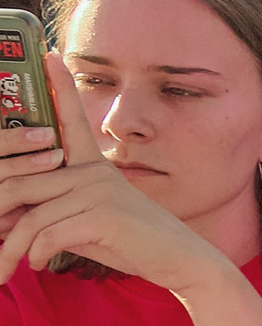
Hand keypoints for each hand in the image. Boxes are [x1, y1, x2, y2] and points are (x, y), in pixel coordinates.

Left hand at [0, 56, 233, 293]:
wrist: (180, 260)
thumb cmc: (132, 242)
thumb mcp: (87, 222)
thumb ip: (52, 212)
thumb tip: (6, 219)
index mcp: (93, 166)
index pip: (71, 120)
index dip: (59, 87)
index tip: (48, 55)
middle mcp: (93, 171)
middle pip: (17, 184)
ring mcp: (98, 191)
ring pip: (29, 216)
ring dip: (9, 249)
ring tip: (2, 270)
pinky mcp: (102, 216)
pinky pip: (47, 234)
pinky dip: (34, 254)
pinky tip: (37, 265)